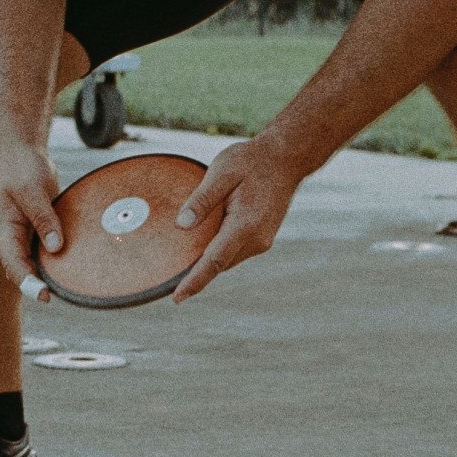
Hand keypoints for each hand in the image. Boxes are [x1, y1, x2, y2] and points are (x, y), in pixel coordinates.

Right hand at [0, 143, 64, 294]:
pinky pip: (48, 250)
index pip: (12, 263)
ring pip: (36, 262)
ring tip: (68, 287)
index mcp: (5, 229)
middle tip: (56, 298)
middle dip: (37, 285)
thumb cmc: (21, 167)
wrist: (22, 152)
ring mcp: (27, 234)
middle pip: (22, 269)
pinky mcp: (40, 229)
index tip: (43, 295)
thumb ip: (43, 218)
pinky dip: (58, 258)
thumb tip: (56, 247)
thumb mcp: (31, 190)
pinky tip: (75, 265)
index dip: (27, 282)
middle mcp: (14, 237)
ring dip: (49, 274)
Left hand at [171, 136, 307, 302]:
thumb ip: (201, 200)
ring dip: (209, 255)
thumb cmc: (252, 162)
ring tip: (192, 239)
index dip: (195, 281)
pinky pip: (235, 250)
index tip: (178, 298)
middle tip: (170, 268)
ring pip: (227, 258)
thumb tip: (181, 225)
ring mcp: (263, 240)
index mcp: (245, 225)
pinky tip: (211, 231)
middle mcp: (257, 239)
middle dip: (196, 268)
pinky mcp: (262, 238)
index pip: (215, 261)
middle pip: (219, 263)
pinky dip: (220, 247)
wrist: (286, 158)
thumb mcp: (222, 172)